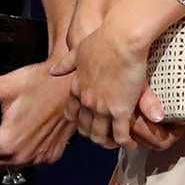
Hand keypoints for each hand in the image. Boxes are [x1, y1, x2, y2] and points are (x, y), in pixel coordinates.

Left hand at [0, 60, 74, 168]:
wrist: (71, 85)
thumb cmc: (37, 83)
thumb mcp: (2, 86)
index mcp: (7, 141)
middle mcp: (22, 156)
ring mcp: (38, 159)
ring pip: (8, 166)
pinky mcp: (51, 156)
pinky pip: (27, 163)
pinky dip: (18, 157)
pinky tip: (15, 143)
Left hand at [52, 13, 179, 152]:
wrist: (120, 40)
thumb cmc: (102, 41)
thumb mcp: (78, 51)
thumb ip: (66, 63)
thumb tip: (53, 71)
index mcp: (77, 88)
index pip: (72, 112)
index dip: (78, 120)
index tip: (85, 122)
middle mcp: (87, 101)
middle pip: (84, 127)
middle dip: (92, 134)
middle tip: (102, 136)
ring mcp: (102, 108)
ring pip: (100, 135)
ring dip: (107, 142)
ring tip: (116, 143)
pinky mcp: (120, 111)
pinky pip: (120, 135)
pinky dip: (125, 142)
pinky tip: (131, 144)